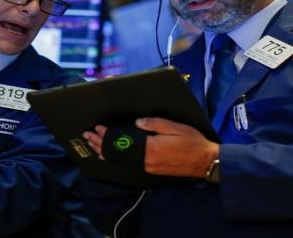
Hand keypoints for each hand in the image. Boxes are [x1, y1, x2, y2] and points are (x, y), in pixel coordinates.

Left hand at [83, 118, 218, 177]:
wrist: (204, 161)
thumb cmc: (192, 141)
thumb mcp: (175, 127)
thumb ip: (154, 124)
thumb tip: (137, 122)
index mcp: (151, 148)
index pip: (123, 142)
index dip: (108, 136)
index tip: (97, 129)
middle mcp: (147, 160)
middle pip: (119, 153)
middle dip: (101, 144)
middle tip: (87, 136)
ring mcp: (149, 166)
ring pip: (123, 159)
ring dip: (107, 152)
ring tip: (94, 146)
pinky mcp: (153, 169)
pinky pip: (130, 163)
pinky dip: (118, 158)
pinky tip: (112, 155)